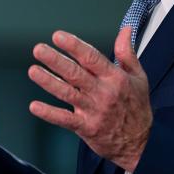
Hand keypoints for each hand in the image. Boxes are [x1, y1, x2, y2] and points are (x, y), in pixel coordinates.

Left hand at [28, 28, 151, 173]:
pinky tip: (35, 106)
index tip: (58, 36)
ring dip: (48, 82)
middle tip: (39, 50)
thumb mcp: (138, 77)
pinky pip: (65, 119)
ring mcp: (93, 110)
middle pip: (76, 73)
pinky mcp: (86, 127)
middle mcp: (103, 93)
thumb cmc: (137, 108)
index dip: (74, 46)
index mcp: (115, 78)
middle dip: (56, 60)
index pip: (92, 58)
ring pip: (67, 93)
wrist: (140, 143)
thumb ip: (127, 53)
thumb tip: (125, 30)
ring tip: (33, 71)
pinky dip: (49, 113)